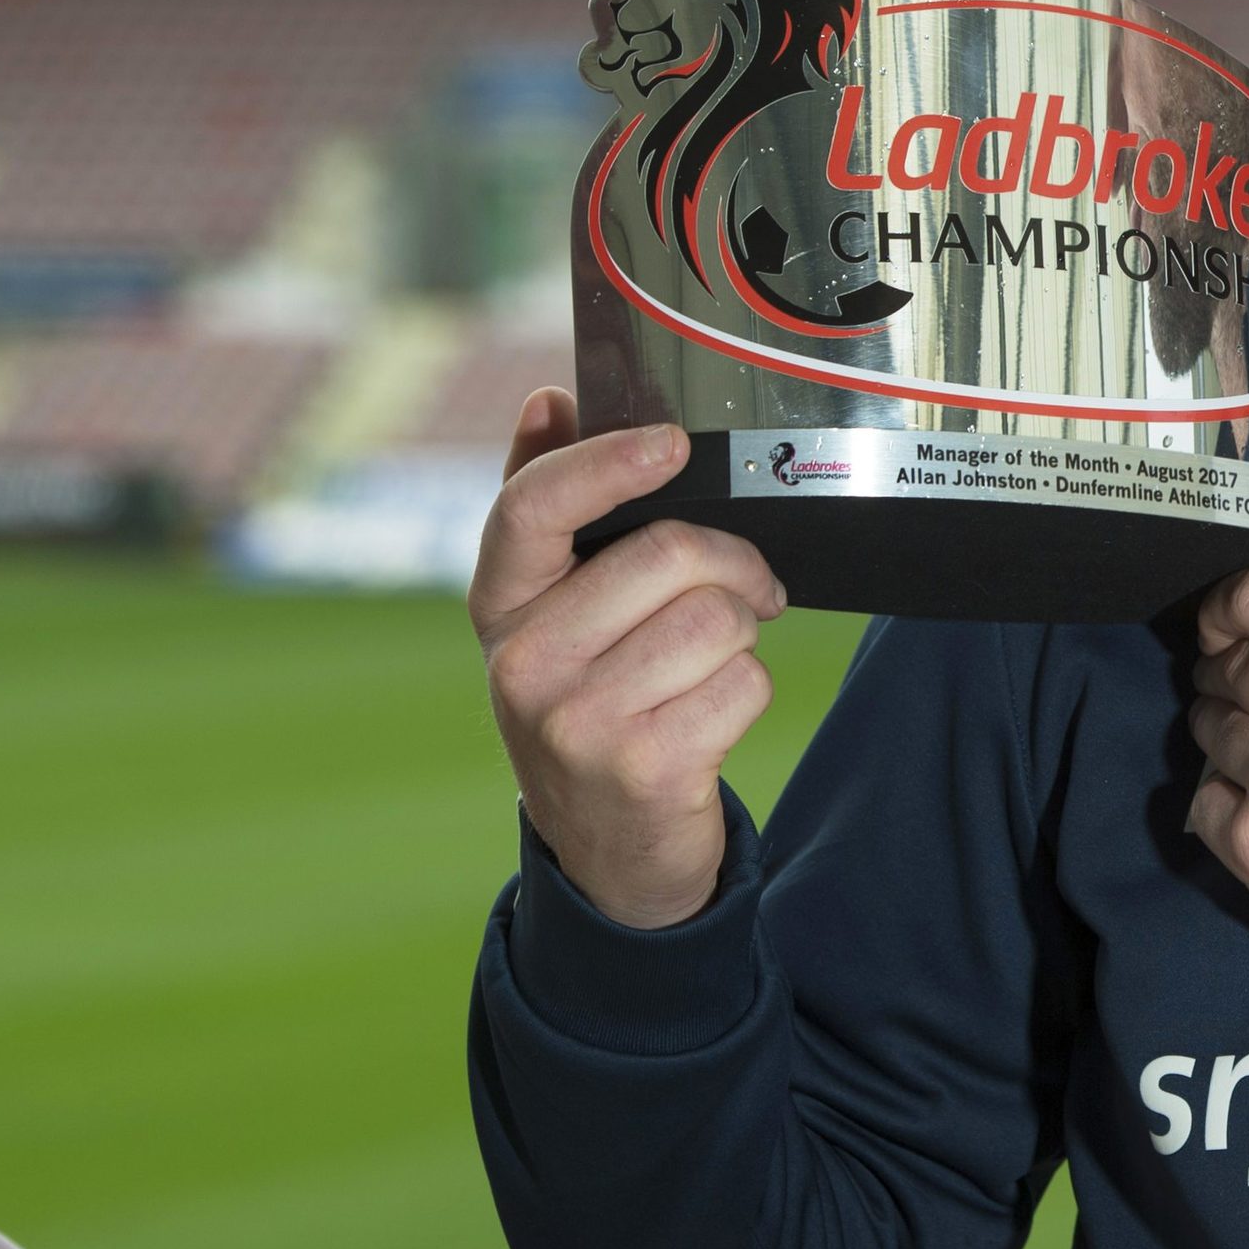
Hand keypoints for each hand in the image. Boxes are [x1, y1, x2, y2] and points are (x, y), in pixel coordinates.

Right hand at [469, 389, 785, 929]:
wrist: (606, 848)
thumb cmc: (591, 697)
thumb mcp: (554, 613)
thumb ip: (554, 507)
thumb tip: (549, 401)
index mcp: (498, 606)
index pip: (533, 507)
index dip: (605, 462)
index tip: (670, 442)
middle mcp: (522, 664)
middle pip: (670, 554)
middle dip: (733, 565)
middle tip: (746, 589)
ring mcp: (577, 723)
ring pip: (720, 618)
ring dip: (743, 634)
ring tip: (714, 661)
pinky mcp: (644, 769)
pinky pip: (745, 683)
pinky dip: (750, 692)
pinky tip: (711, 714)